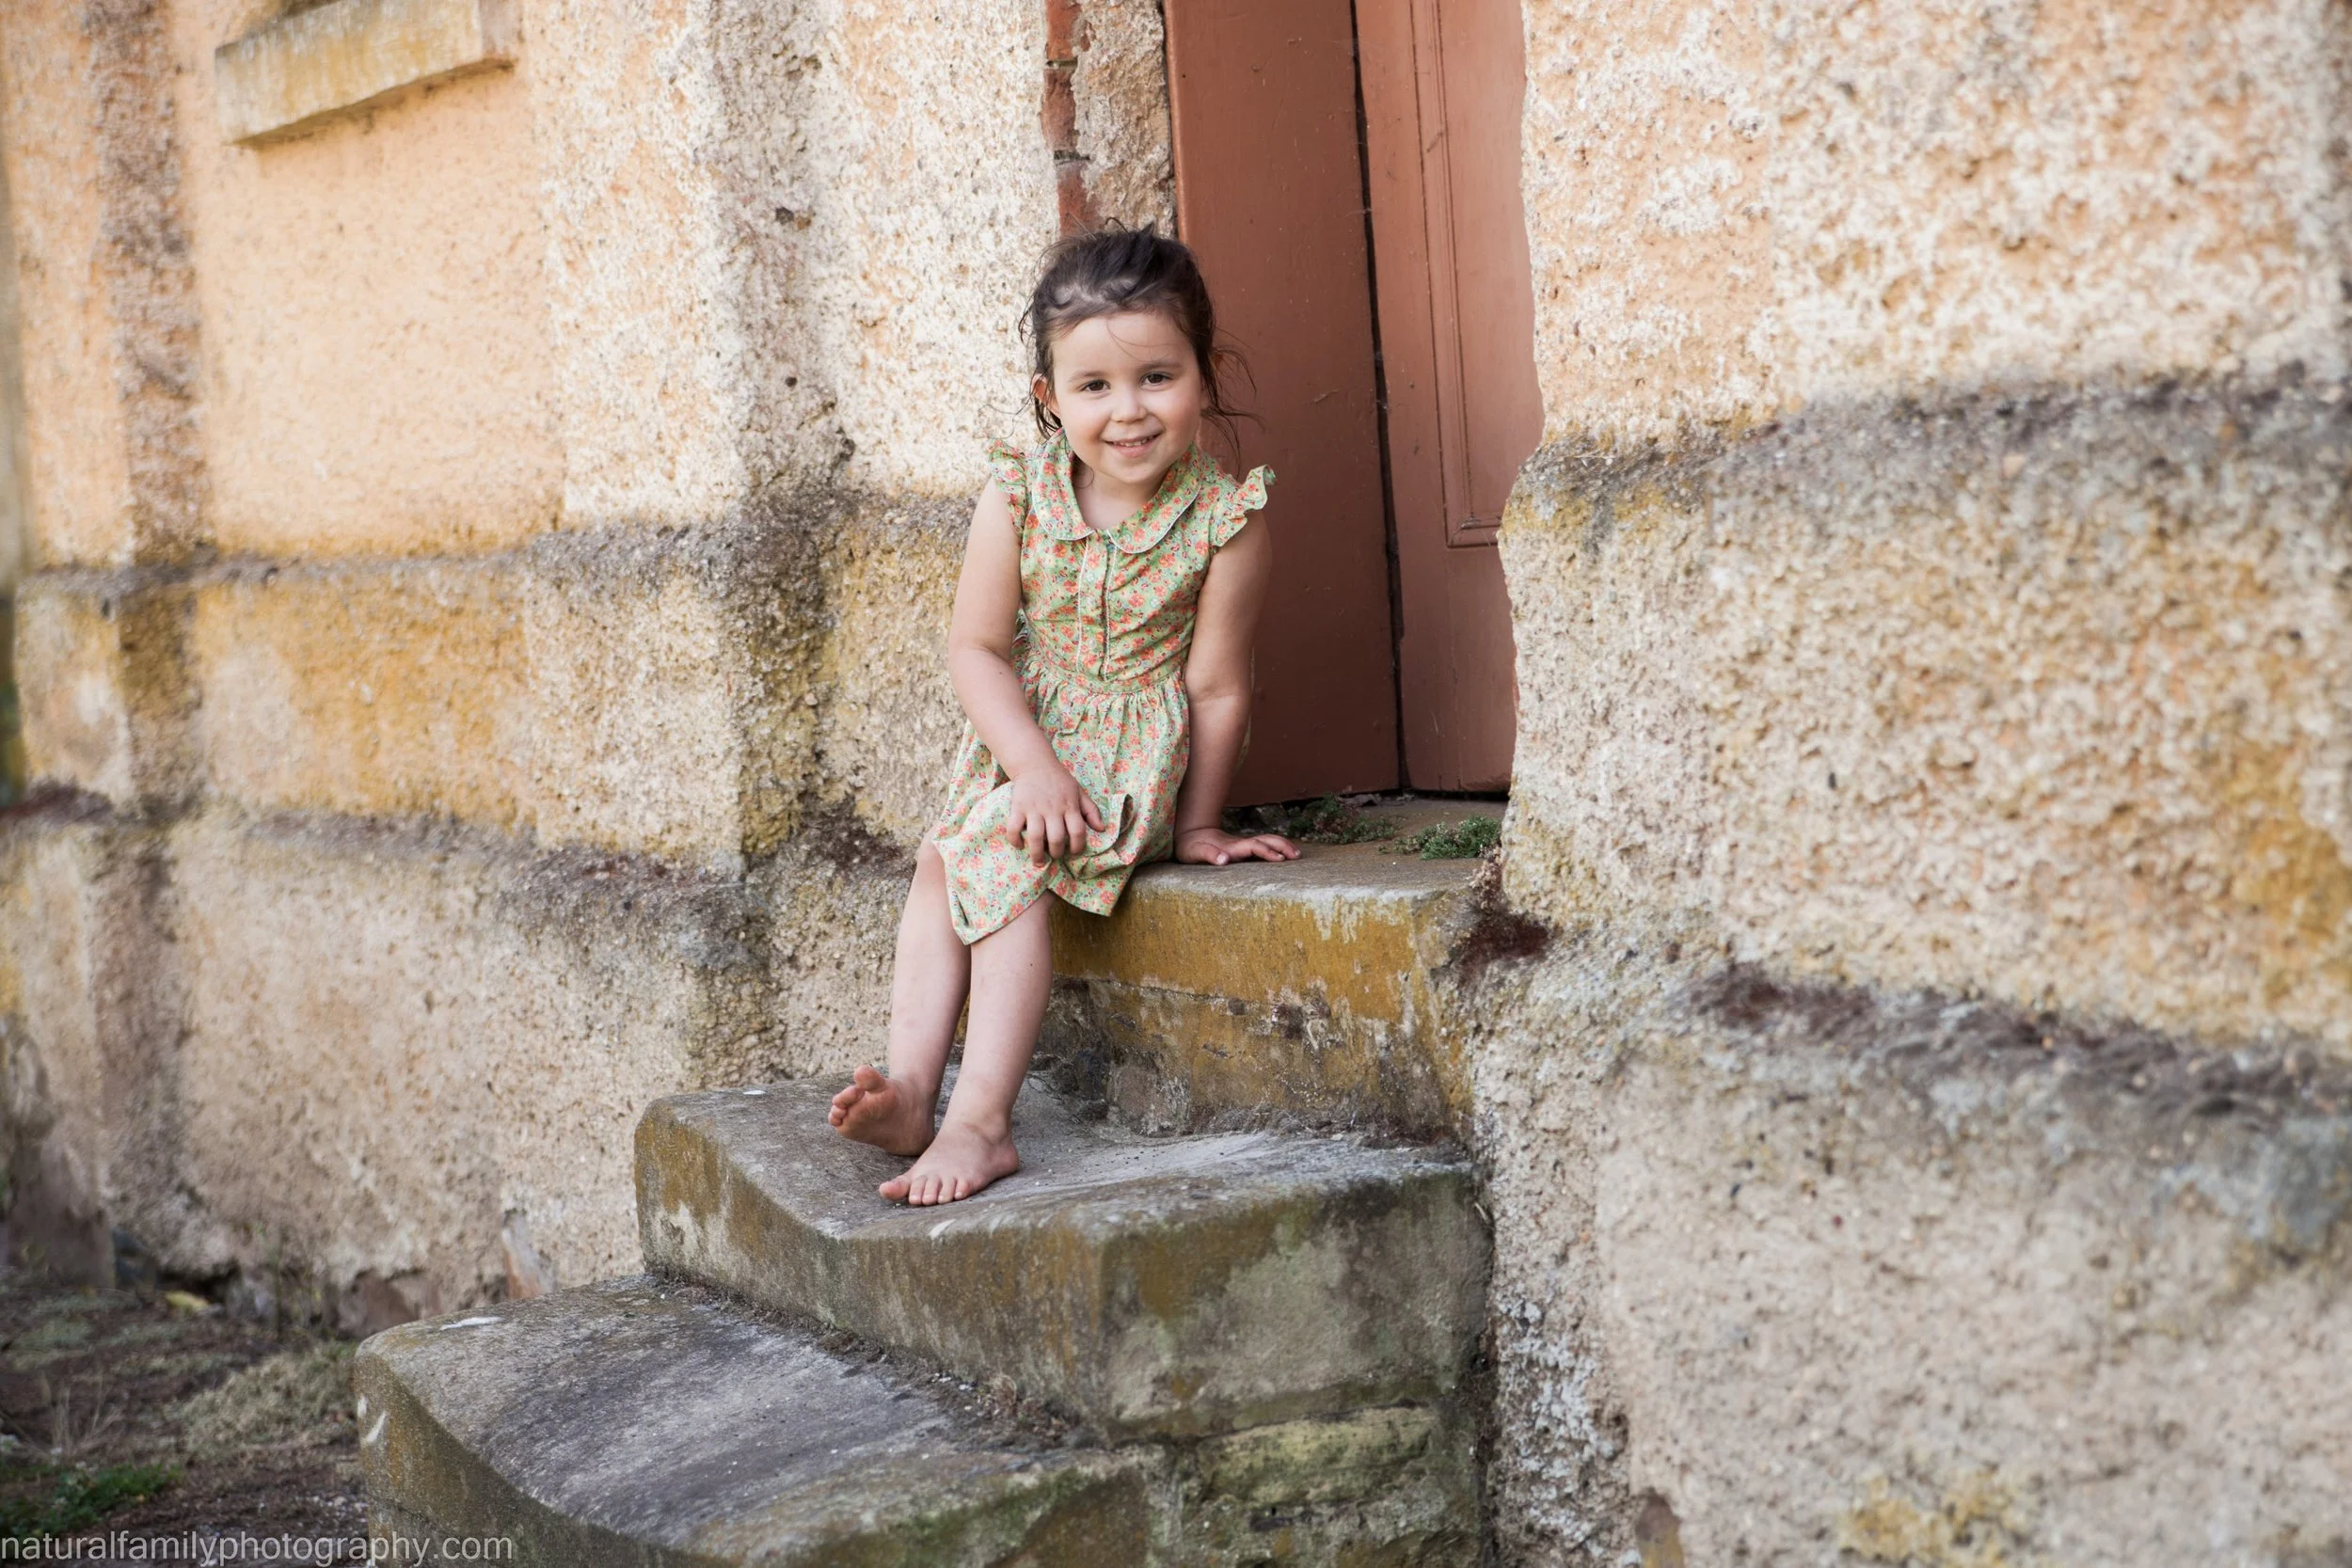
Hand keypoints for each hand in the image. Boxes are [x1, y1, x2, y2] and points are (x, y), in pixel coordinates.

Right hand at [1006, 765, 1106, 864]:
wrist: (1035, 763)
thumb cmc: (1059, 780)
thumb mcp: (1079, 792)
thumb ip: (1091, 810)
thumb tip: (1101, 829)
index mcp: (1069, 806)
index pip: (1077, 831)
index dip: (1077, 846)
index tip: (1074, 852)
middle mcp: (1052, 808)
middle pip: (1056, 838)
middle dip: (1056, 852)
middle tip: (1055, 856)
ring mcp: (1034, 808)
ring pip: (1035, 837)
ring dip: (1036, 853)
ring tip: (1038, 861)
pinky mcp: (1018, 807)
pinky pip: (1013, 828)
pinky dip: (1015, 840)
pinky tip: (1019, 845)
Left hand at [1174, 826, 1300, 866]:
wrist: (1189, 833)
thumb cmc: (1190, 846)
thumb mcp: (1193, 852)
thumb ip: (1208, 854)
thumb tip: (1224, 860)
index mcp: (1231, 847)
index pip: (1253, 847)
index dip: (1267, 852)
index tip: (1280, 859)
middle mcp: (1239, 845)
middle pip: (1265, 840)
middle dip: (1282, 846)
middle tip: (1297, 856)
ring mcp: (1242, 846)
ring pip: (1266, 841)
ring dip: (1282, 845)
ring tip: (1296, 854)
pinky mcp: (1242, 849)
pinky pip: (1263, 846)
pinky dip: (1275, 848)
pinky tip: (1283, 855)